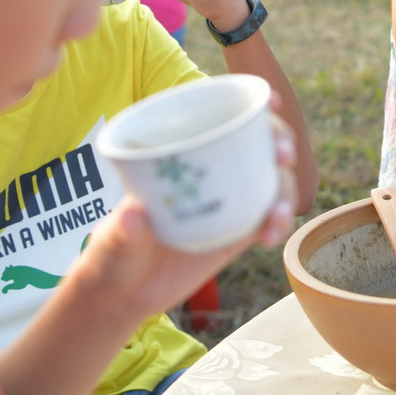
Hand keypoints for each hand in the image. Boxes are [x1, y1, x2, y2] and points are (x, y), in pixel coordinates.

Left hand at [67, 104, 298, 323]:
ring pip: (270, 183)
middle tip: (282, 158)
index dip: (249, 107)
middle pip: (257, 145)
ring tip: (277, 218)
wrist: (122, 293)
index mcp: (182, 157)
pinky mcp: (237, 233)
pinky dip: (276, 223)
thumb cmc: (111, 253)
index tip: (269, 102)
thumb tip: (132, 214)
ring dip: (284, 191)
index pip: (218, 121)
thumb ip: (121, 231)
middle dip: (279, 143)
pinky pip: (267, 219)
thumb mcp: (111, 240)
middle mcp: (210, 173)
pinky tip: (271, 236)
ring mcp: (227, 202)